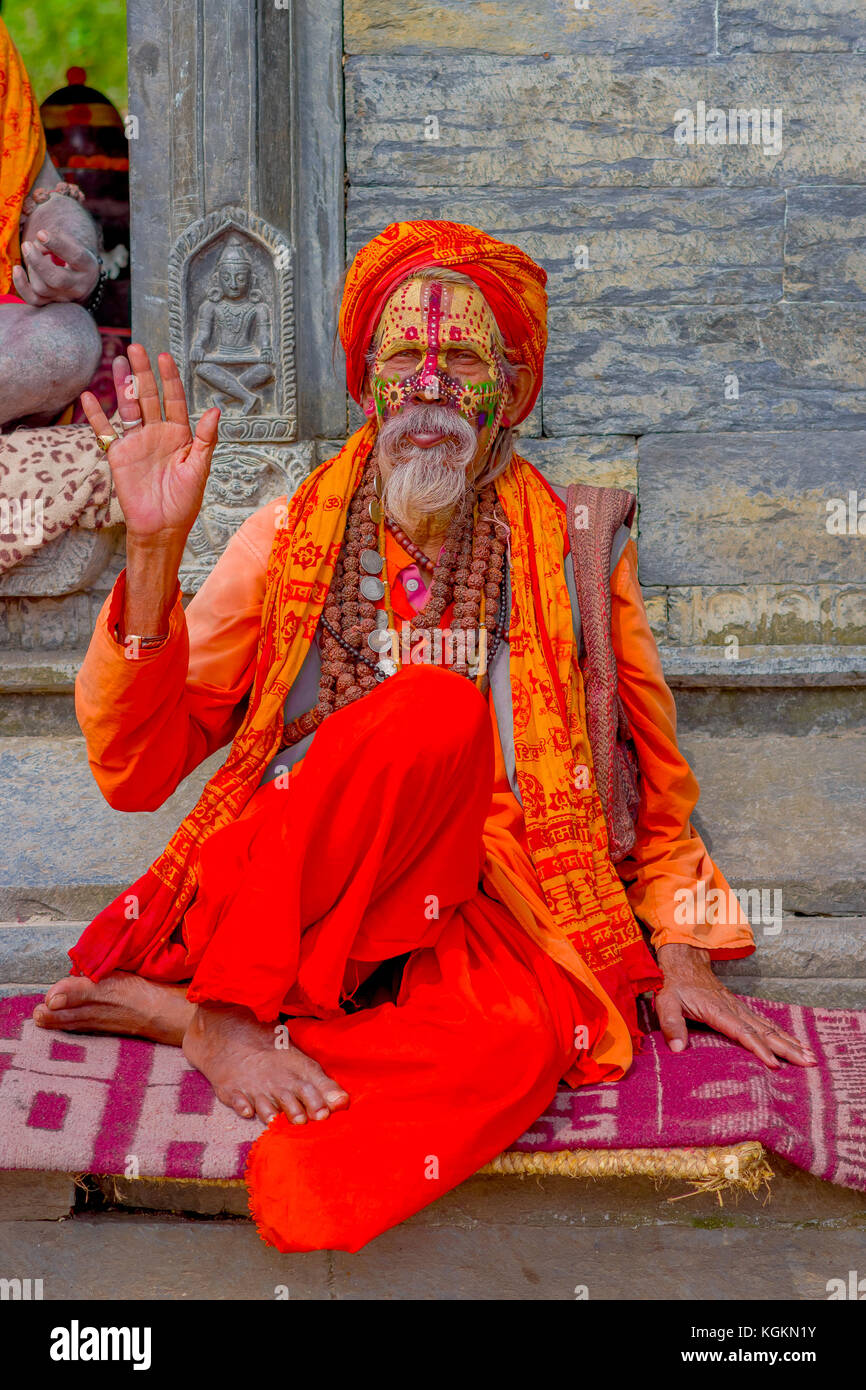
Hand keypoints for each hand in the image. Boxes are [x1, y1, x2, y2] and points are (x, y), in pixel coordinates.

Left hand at [12, 227, 98, 305]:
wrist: (80, 276)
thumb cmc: (71, 253)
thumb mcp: (71, 242)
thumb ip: (55, 239)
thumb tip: (35, 247)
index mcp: (88, 267)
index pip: (76, 257)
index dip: (57, 244)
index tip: (41, 233)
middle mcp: (79, 286)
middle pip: (57, 279)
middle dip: (38, 262)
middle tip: (27, 245)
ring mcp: (65, 298)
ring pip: (41, 288)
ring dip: (32, 268)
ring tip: (34, 255)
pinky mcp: (52, 303)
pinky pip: (33, 300)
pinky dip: (21, 285)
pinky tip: (17, 269)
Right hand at [80, 344, 219, 547]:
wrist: (161, 528)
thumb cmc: (185, 502)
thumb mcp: (199, 469)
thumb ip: (205, 439)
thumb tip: (216, 411)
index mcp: (180, 435)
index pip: (174, 400)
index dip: (170, 379)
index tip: (165, 357)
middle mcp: (157, 434)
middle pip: (148, 396)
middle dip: (143, 372)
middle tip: (136, 347)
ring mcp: (136, 442)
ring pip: (128, 407)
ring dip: (122, 385)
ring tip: (117, 361)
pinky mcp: (118, 454)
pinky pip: (105, 431)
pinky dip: (96, 415)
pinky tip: (88, 397)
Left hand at [655, 943, 816, 1069]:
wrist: (684, 961)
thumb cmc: (674, 985)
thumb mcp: (665, 1003)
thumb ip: (671, 1025)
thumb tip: (677, 1049)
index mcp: (718, 1010)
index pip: (743, 1032)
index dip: (759, 1049)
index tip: (775, 1064)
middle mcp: (734, 1009)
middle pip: (765, 1031)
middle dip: (788, 1048)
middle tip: (809, 1062)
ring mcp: (740, 1008)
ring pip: (770, 1027)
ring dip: (791, 1042)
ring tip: (811, 1056)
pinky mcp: (741, 1008)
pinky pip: (765, 1023)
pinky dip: (782, 1034)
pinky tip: (795, 1043)